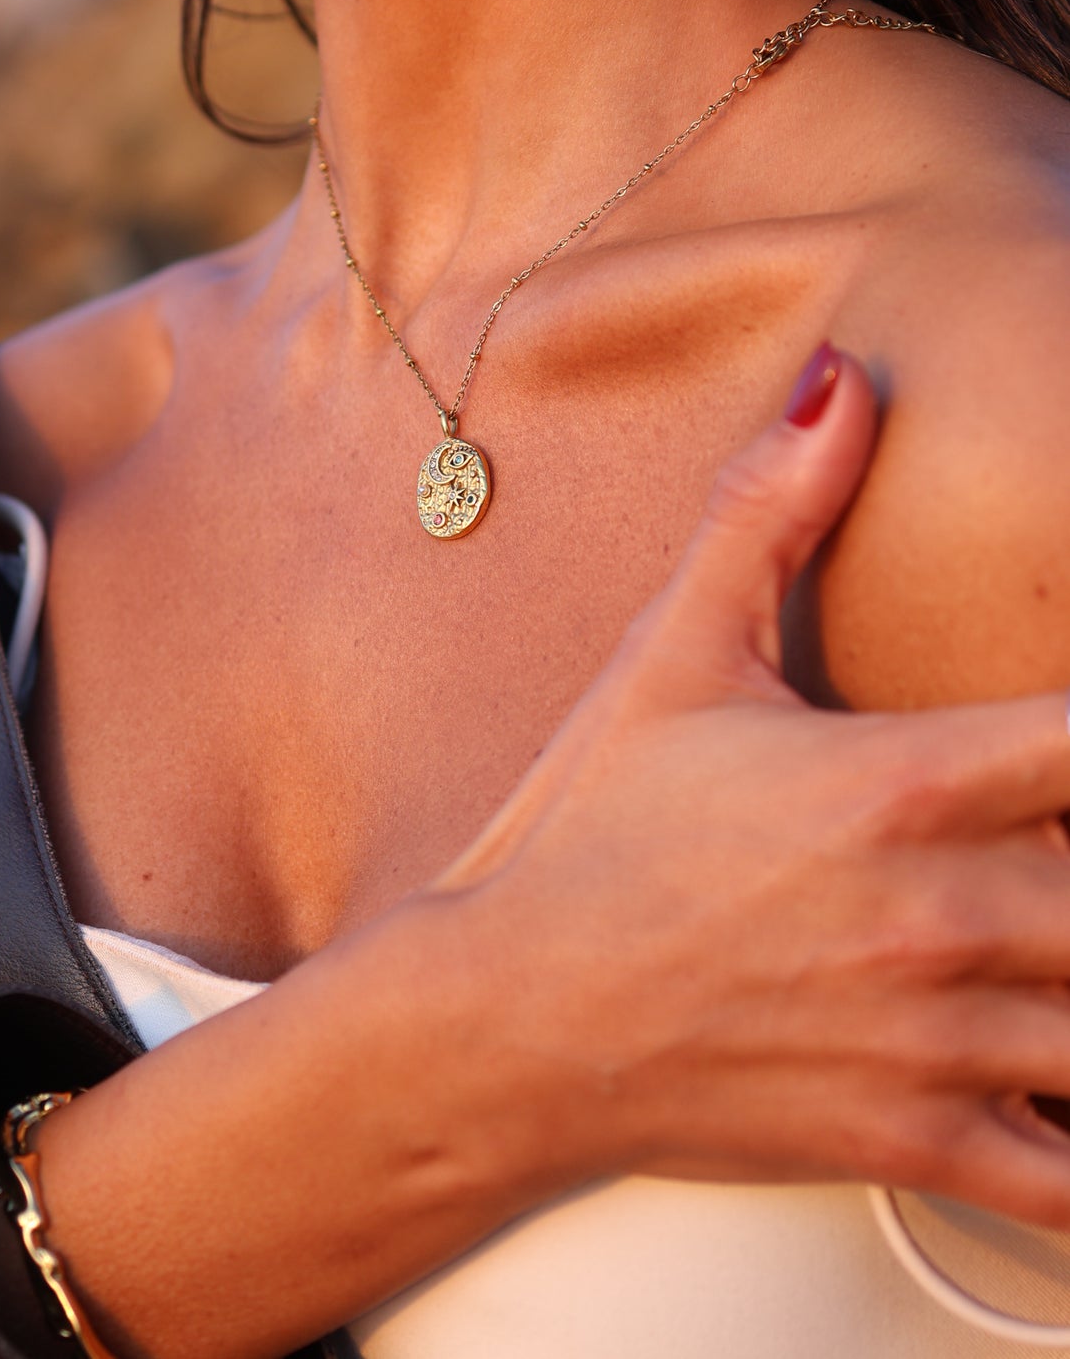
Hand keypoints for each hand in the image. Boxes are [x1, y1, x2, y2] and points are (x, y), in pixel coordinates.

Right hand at [433, 344, 1069, 1225]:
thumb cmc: (588, 833)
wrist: (505, 1012)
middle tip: (1053, 853)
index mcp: (901, 779)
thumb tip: (841, 384)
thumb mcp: (675, 656)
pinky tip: (1068, 1095)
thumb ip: (771, 516)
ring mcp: (932, 1035)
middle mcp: (938, 909)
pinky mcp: (909, 1136)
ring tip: (1054, 952)